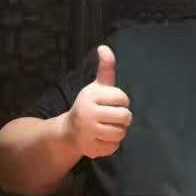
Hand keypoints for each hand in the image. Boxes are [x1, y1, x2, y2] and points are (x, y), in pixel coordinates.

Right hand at [65, 45, 131, 159]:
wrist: (69, 130)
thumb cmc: (90, 105)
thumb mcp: (97, 86)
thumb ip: (106, 68)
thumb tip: (105, 47)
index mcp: (90, 96)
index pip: (123, 98)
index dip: (122, 101)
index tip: (111, 103)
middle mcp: (87, 113)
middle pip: (125, 117)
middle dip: (123, 118)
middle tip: (112, 117)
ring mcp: (87, 132)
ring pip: (121, 133)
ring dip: (118, 131)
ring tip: (107, 127)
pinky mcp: (90, 148)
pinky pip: (114, 147)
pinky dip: (111, 145)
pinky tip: (101, 138)